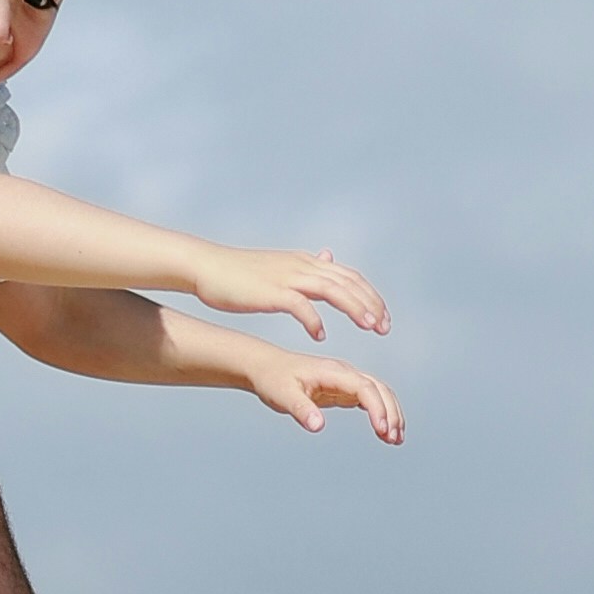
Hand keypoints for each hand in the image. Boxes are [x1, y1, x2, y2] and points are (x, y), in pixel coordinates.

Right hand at [191, 242, 390, 348]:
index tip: (384, 318)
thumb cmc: (241, 273)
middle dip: (371, 304)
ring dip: (354, 308)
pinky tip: (320, 336)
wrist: (208, 267)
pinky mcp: (271, 292)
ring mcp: (288, 277)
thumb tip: (328, 257)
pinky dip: (313, 320)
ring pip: (332, 290)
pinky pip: (299, 305)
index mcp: (307, 263)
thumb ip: (308, 266)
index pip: (349, 277)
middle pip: (348, 283)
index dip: (370, 296)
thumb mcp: (282, 265)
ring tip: (370, 328)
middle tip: (385, 328)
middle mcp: (302, 266)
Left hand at [231, 335, 405, 441]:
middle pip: (379, 389)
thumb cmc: (273, 379)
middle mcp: (344, 373)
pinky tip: (385, 432)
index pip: (365, 387)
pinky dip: (381, 414)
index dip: (378, 408)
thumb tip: (318, 426)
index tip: (382, 429)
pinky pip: (370, 400)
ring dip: (391, 414)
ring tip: (395, 440)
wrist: (266, 367)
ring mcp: (346, 380)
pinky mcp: (344, 390)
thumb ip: (301, 410)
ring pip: (379, 393)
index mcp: (332, 372)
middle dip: (391, 413)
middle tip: (394, 439)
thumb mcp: (282, 395)